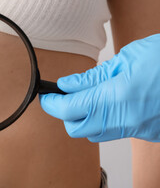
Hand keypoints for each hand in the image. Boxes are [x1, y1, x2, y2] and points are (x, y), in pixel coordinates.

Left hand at [39, 34, 159, 141]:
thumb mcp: (125, 59)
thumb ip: (92, 77)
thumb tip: (67, 85)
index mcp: (117, 97)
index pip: (69, 109)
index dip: (52, 104)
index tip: (46, 96)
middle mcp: (126, 119)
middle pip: (78, 129)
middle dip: (66, 114)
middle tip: (65, 95)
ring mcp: (138, 128)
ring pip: (96, 133)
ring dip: (84, 118)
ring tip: (88, 96)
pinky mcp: (147, 132)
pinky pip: (116, 131)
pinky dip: (105, 119)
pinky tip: (111, 102)